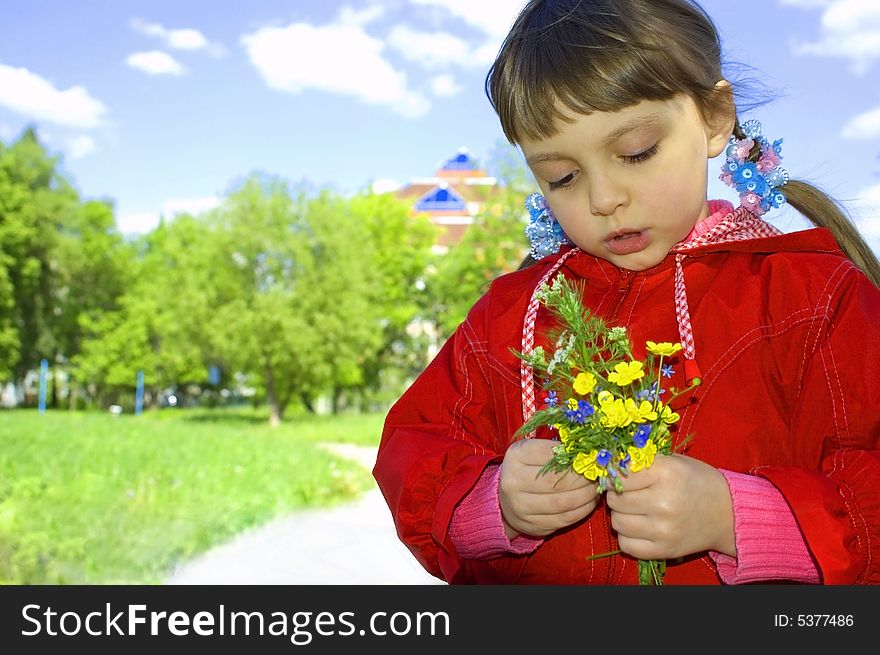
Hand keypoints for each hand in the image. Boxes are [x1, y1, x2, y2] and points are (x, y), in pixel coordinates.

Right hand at [499, 438, 598, 538]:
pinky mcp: (533, 525)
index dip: (575, 457)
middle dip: (583, 479)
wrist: (505, 500)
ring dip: (586, 496)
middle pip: (558, 481)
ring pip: (563, 503)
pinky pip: (564, 519)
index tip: (590, 457)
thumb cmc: (526, 469)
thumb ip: (556, 450)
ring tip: (596, 488)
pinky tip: (589, 502)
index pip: (551, 454)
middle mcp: (514, 482)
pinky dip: (582, 510)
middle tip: (597, 475)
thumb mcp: (533, 452)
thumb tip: (589, 452)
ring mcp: (521, 506)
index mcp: (516, 456)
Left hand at [605, 454, 734, 559]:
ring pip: (617, 522)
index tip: (620, 476)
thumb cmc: (697, 482)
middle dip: (617, 495)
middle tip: (630, 494)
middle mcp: (664, 502)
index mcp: (667, 473)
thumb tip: (609, 466)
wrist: (728, 514)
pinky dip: (628, 536)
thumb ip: (642, 463)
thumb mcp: (673, 462)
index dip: (615, 475)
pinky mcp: (664, 550)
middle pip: (615, 500)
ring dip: (621, 516)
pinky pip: (626, 544)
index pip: (619, 474)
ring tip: (636, 510)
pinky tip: (640, 527)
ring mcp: (664, 529)